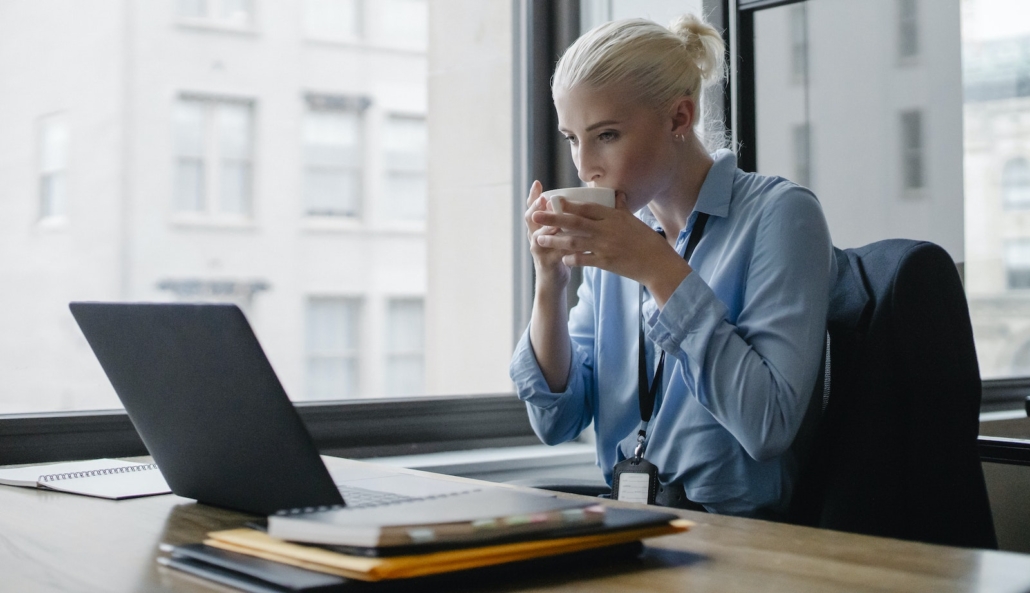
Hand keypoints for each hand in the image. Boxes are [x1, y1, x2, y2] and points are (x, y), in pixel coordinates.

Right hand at [523, 181, 570, 291]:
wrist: (553, 280)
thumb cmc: (559, 253)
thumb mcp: (558, 234)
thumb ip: (564, 220)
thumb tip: (579, 200)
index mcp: (538, 227)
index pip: (533, 208)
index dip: (533, 196)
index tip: (537, 183)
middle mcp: (535, 236)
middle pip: (531, 218)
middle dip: (536, 208)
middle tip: (543, 199)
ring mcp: (539, 250)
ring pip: (539, 235)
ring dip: (547, 227)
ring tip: (555, 220)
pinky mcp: (547, 262)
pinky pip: (555, 253)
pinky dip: (564, 247)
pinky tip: (573, 242)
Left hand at [531, 193, 691, 306]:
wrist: (658, 264)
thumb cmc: (648, 241)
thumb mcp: (634, 220)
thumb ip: (622, 208)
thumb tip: (617, 194)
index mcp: (613, 217)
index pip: (587, 208)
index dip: (569, 204)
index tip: (553, 200)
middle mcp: (607, 230)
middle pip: (575, 223)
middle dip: (553, 219)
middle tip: (535, 216)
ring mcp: (605, 247)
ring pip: (574, 242)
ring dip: (554, 240)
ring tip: (538, 239)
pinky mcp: (606, 263)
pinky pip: (584, 260)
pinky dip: (572, 259)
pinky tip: (561, 258)